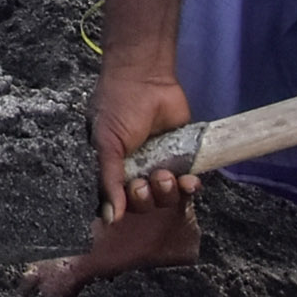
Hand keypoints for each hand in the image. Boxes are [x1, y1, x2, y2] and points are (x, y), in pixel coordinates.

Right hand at [90, 62, 196, 222]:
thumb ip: (108, 181)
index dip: (127, 205)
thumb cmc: (118, 106)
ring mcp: (161, 164)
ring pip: (167, 197)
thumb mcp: (106, 144)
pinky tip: (190, 182)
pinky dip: (190, 187)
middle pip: (145, 204)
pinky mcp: (183, 158)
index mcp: (113, 168)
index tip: (131, 194)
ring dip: (168, 192)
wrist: (146, 77)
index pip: (119, 201)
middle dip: (147, 198)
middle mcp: (136, 170)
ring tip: (166, 174)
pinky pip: (188, 184)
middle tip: (145, 182)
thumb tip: (109, 219)